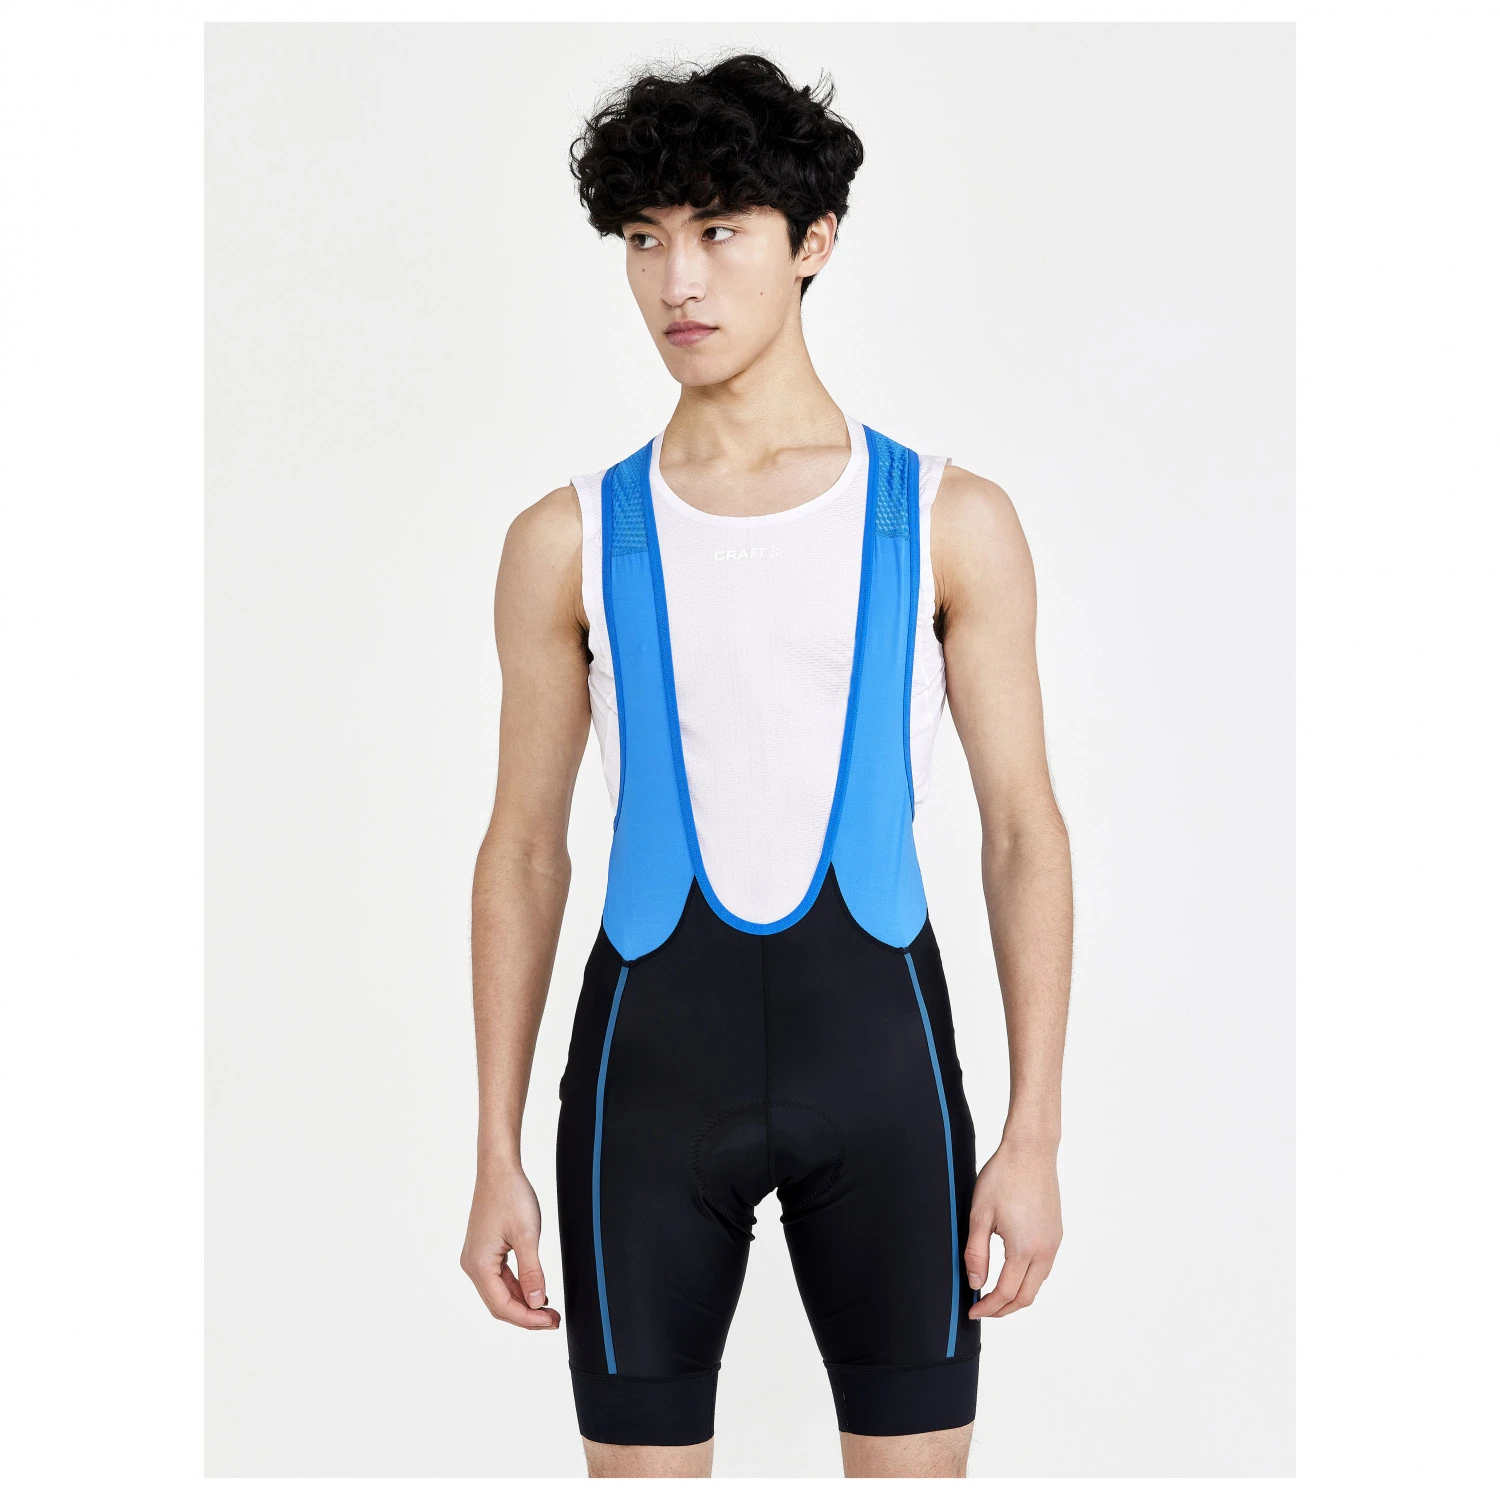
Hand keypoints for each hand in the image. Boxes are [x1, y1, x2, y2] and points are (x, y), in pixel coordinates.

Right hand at [460, 1167, 561, 1329]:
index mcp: (479, 1265)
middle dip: (527, 1315)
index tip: (551, 1322)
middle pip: (499, 1304)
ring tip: (549, 1310)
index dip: (528, 1318)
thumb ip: (532, 1271)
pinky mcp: (483, 1252)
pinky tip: (536, 1291)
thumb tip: (537, 1303)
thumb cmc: (511, 1196)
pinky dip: (518, 1288)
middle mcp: (472, 1266)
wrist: (499, 1169)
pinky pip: (500, 1279)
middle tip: (554, 1321)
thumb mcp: (527, 1235)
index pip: (503, 1306)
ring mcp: (476, 1259)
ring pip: (500, 1293)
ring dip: (523, 1303)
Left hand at [964, 1137, 1062, 1318]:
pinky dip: (1027, 1278)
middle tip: (982, 1309)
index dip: (987, 1307)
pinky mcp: (1056, 1232)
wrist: (1031, 1150)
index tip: (972, 1311)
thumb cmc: (1003, 1177)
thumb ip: (976, 1253)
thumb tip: (976, 1284)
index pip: (1006, 1293)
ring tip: (994, 1293)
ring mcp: (1054, 1242)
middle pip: (1026, 1296)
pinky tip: (1011, 1271)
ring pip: (1037, 1284)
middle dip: (1003, 1309)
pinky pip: (1044, 1267)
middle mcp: (1045, 1250)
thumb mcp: (979, 1215)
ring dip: (1017, 1294)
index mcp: (1024, 1249)